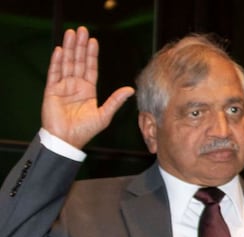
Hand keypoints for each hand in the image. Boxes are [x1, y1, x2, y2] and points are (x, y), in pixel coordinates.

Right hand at [41, 26, 134, 147]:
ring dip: (69, 48)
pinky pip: (54, 73)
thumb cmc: (86, 131)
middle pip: (78, 61)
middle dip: (80, 46)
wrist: (67, 140)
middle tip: (82, 29)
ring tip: (71, 33)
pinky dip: (57, 61)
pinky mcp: (51, 91)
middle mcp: (76, 86)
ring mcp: (63, 87)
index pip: (91, 68)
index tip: (94, 41)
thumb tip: (131, 89)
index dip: (92, 54)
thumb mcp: (104, 115)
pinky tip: (60, 50)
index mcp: (88, 91)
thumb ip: (116, 100)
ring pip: (67, 63)